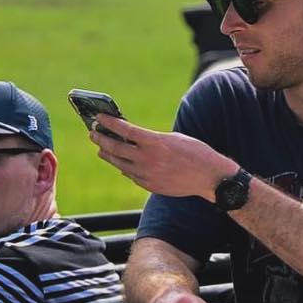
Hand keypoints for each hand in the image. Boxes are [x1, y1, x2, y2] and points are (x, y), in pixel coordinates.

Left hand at [91, 116, 234, 200]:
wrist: (209, 177)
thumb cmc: (195, 153)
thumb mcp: (173, 139)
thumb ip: (151, 140)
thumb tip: (132, 140)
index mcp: (154, 142)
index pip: (125, 130)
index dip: (109, 122)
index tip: (99, 117)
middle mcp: (147, 158)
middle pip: (116, 147)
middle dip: (102, 139)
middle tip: (93, 133)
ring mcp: (147, 174)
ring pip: (120, 163)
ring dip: (108, 155)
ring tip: (101, 149)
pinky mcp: (150, 186)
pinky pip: (131, 175)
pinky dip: (124, 168)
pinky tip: (120, 164)